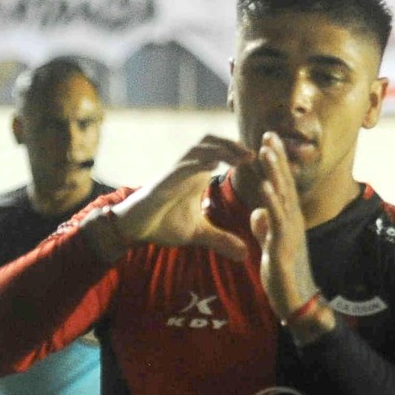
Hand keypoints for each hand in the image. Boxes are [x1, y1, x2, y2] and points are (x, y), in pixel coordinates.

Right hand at [96, 136, 255, 261]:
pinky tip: (212, 165)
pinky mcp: (162, 183)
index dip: (239, 150)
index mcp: (197, 174)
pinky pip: (180, 167)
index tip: (262, 159)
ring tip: (242, 157)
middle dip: (233, 143)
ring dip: (221, 149)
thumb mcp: (198, 233)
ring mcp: (174, 173)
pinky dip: (196, 164)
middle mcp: (187, 168)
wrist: (132, 228)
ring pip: (198, 149)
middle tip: (255, 154)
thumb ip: (221, 239)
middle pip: (211, 141)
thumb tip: (245, 254)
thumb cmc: (162, 222)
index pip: (220, 151)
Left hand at [247, 133, 322, 329]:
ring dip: (275, 173)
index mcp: (287, 219)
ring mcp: (291, 232)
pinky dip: (272, 202)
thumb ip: (264, 227)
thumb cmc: (284, 276)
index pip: (281, 185)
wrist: (296, 301)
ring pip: (282, 196)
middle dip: (276, 158)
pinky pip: (278, 221)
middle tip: (269, 133)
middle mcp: (292, 221)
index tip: (267, 141)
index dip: (274, 163)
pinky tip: (265, 187)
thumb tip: (258, 212)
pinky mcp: (285, 246)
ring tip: (267, 151)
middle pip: (284, 183)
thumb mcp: (270, 245)